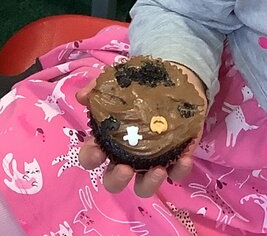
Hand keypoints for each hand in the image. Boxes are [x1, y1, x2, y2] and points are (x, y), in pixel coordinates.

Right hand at [74, 61, 206, 197]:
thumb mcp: (117, 81)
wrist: (171, 79)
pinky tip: (184, 158)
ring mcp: (151, 161)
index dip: (90, 158)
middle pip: (114, 181)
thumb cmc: (138, 84)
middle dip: (117, 180)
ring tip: (158, 170)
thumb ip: (97, 87)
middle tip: (125, 169)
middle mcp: (126, 156)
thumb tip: (82, 96)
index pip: (91, 157)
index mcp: (108, 140)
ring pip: (144, 186)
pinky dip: (179, 170)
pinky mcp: (175, 159)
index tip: (96, 154)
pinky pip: (176, 174)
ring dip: (149, 183)